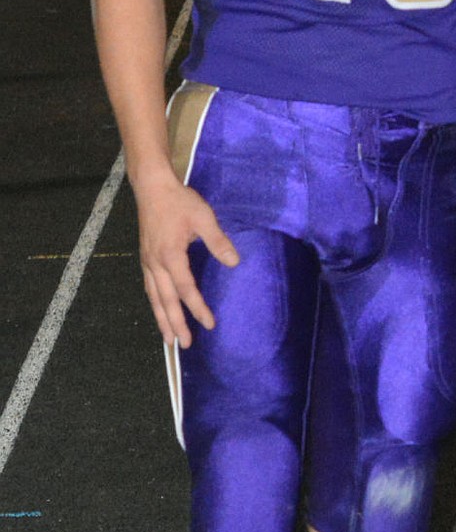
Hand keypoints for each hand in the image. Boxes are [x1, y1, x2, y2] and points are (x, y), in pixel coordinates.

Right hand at [133, 172, 238, 345]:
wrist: (151, 187)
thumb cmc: (179, 201)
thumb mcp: (203, 217)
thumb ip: (218, 241)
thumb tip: (234, 262)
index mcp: (170, 255)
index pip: (186, 289)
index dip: (197, 308)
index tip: (209, 323)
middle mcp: (155, 264)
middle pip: (165, 301)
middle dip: (175, 324)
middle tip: (183, 345)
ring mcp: (147, 262)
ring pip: (154, 297)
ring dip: (161, 319)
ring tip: (168, 339)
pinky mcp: (145, 258)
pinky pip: (150, 288)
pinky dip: (155, 304)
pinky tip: (160, 311)